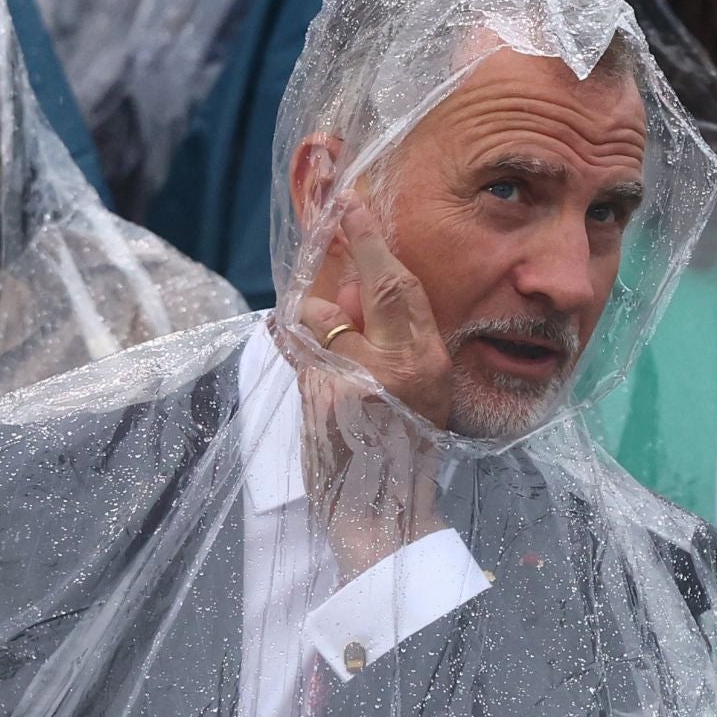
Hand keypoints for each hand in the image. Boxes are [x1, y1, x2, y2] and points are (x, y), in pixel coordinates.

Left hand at [295, 197, 452, 581]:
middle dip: (345, 246)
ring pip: (316, 317)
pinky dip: (289, 341)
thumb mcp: (417, 388)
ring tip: (329, 356)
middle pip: (360, 289)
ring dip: (313, 324)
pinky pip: (293, 346)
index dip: (372, 242)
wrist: (380, 513)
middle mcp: (396, 366)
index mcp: (427, 361)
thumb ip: (388, 336)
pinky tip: (294, 347)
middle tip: (332, 206)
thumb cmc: (400, 447)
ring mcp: (353, 381)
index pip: (399, 288)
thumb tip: (347, 285)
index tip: (351, 204)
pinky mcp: (318, 398)